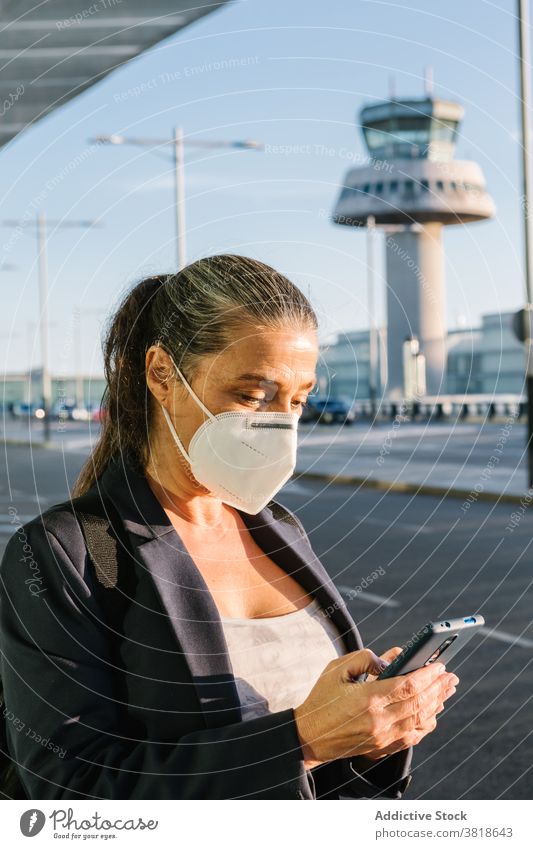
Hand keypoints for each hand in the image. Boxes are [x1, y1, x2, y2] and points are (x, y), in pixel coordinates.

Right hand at [294, 647, 458, 766]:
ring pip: (420, 720)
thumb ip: (365, 658)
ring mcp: (382, 737)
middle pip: (419, 703)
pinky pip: (413, 736)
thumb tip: (392, 659)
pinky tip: (433, 712)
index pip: (407, 686)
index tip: (439, 664)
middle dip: (438, 687)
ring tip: (447, 690)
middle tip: (450, 675)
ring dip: (437, 704)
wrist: (310, 736)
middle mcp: (379, 720)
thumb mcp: (337, 669)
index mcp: (367, 698)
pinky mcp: (382, 747)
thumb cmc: (322, 698)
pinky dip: (427, 723)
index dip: (427, 675)